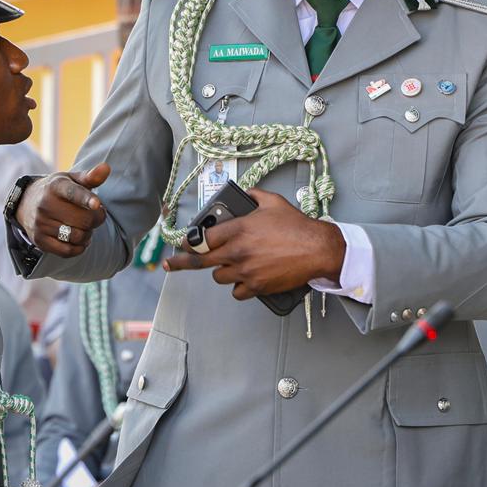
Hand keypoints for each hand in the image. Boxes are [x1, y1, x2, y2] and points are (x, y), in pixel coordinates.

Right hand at [15, 163, 109, 256]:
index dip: (86, 199)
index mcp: (55, 186)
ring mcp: (40, 224)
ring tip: (86, 227)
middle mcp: (45, 204)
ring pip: (77, 237)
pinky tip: (79, 240)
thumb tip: (106, 168)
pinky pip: (67, 251)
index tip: (97, 204)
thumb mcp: (72, 180)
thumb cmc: (58, 190)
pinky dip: (79, 248)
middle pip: (83, 220)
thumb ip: (91, 176)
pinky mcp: (39, 240)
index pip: (73, 193)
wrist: (27, 203)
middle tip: (96, 215)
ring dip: (88, 234)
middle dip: (97, 219)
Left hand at [163, 188, 345, 298]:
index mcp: (238, 229)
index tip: (184, 244)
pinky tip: (246, 279)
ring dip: (222, 271)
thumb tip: (245, 194)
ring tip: (234, 264)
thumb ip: (253, 196)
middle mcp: (237, 251)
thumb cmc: (296, 226)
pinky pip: (237, 292)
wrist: (317, 249)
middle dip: (181, 263)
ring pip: (219, 277)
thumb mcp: (273, 201)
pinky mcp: (257, 286)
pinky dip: (239, 287)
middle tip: (170, 264)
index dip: (190, 242)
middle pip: (200, 261)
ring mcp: (246, 271)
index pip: (202, 239)